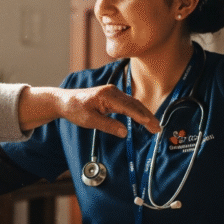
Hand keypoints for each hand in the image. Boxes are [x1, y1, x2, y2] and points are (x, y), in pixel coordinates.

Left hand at [18, 85, 159, 136]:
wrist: (64, 101)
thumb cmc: (75, 109)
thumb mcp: (89, 120)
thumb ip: (107, 125)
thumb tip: (124, 132)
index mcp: (107, 95)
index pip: (128, 107)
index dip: (141, 116)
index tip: (151, 125)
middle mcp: (113, 91)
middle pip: (135, 104)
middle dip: (148, 117)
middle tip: (158, 129)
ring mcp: (113, 93)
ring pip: (133, 104)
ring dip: (144, 115)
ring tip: (154, 126)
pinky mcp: (112, 97)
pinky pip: (128, 104)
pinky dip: (137, 112)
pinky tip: (143, 119)